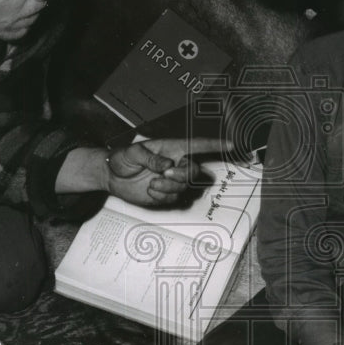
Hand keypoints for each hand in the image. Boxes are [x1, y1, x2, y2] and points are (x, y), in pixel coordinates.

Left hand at [107, 138, 232, 205]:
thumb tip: (167, 165)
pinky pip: (174, 199)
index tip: (231, 145)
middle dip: (182, 175)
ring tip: (152, 183)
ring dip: (168, 187)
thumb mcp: (133, 152)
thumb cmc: (122, 158)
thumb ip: (151, 158)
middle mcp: (176, 163)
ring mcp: (172, 180)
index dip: (215, 145)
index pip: (197, 145)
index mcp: (172, 148)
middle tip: (164, 174)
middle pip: (194, 171)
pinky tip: (151, 190)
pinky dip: (162, 196)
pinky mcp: (166, 194)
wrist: (112, 176)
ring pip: (184, 187)